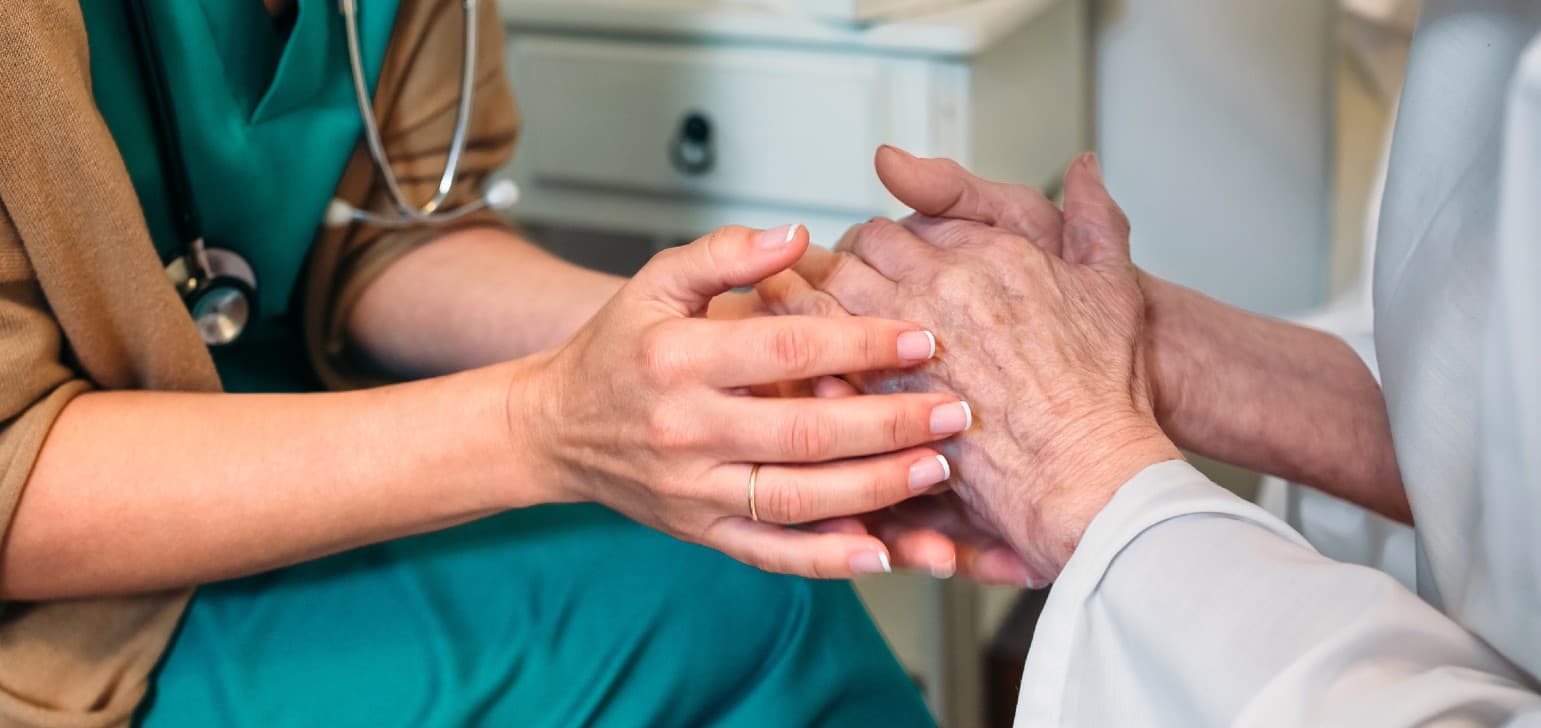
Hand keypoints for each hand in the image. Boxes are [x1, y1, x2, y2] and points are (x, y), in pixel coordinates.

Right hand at [517, 224, 973, 578]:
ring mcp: (693, 488)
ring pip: (796, 497)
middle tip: (954, 410)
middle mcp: (685, 429)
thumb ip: (726, 254)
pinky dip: (825, 558)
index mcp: (677, 359)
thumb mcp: (656, 282)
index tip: (921, 338)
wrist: (555, 428)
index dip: (858, 343)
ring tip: (936, 469)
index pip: (783, 350)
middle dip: (889, 421)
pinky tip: (880, 551)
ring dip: (875, 487)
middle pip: (803, 432)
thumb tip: (795, 236)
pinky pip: (770, 551)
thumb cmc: (616, 349)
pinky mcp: (701, 531)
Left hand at [793, 154, 1182, 585]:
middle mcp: (943, 288)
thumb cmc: (1102, 389)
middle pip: (858, 252)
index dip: (878, 242)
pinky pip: (822, 358)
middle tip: (822, 282)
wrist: (1091, 469)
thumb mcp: (1109, 284)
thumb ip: (1092, 215)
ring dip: (807, 299)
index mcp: (987, 253)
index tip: (870, 259)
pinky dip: (801, 352)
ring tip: (789, 313)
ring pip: (830, 294)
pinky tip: (793, 364)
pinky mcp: (886, 397)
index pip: (902, 224)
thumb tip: (1083, 165)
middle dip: (837, 264)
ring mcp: (909, 341)